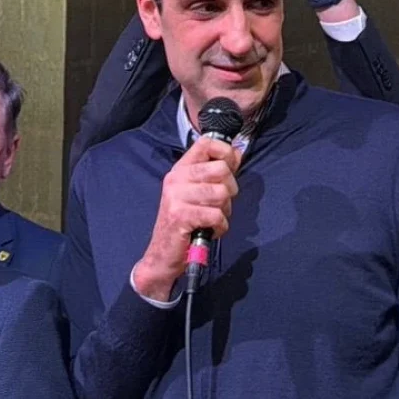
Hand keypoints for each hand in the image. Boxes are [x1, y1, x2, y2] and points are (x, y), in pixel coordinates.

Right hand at [133, 137, 240, 300]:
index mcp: (181, 169)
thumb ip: (216, 172)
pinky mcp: (180, 215)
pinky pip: (216, 215)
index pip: (206, 143)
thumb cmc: (185, 223)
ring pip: (222, 193)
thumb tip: (237, 151)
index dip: (225, 152)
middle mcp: (176, 178)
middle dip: (230, 190)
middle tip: (219, 204)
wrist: (162, 255)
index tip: (229, 168)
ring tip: (212, 218)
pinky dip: (220, 226)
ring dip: (224, 211)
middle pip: (221, 169)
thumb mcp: (198, 193)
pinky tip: (209, 230)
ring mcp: (176, 196)